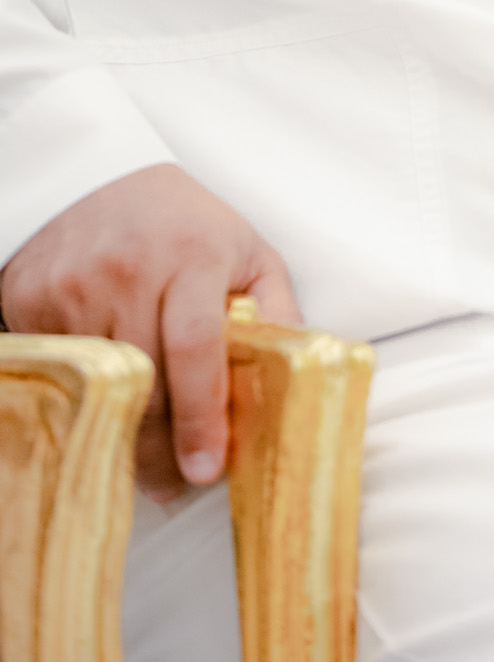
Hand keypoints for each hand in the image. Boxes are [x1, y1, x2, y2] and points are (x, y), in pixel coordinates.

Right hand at [0, 164, 298, 497]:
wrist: (95, 180)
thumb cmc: (185, 224)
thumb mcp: (247, 250)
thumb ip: (276, 311)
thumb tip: (294, 378)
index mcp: (194, 254)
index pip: (197, 346)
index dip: (202, 416)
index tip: (208, 466)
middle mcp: (130, 269)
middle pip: (148, 382)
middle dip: (166, 446)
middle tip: (180, 481)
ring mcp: (74, 286)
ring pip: (103, 391)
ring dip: (126, 433)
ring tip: (149, 457)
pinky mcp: (31, 302)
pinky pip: (64, 376)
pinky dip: (87, 402)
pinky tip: (109, 409)